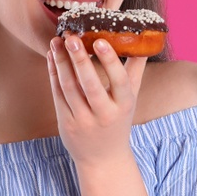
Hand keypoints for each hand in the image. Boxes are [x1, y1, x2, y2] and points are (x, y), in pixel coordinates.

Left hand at [47, 34, 147, 164]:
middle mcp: (104, 114)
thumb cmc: (118, 120)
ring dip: (61, 62)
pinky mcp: (65, 123)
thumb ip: (135, 70)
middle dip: (79, 59)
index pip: (118, 80)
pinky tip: (52, 56)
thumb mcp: (131, 98)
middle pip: (90, 84)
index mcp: (123, 105)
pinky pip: (57, 94)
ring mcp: (82, 120)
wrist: (102, 158)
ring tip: (56, 41)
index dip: (109, 60)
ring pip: (69, 88)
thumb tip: (144, 41)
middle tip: (71, 37)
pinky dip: (53, 73)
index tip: (99, 40)